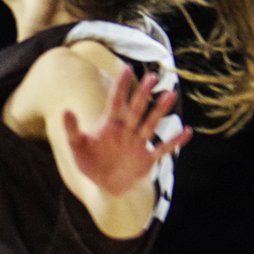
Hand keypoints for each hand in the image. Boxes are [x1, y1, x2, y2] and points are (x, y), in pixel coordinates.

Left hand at [60, 66, 189, 195]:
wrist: (105, 186)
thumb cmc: (91, 163)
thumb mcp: (77, 147)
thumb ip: (72, 130)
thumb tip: (65, 110)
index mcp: (110, 125)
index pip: (116, 101)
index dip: (121, 86)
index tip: (127, 68)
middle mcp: (127, 130)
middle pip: (136, 109)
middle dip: (143, 94)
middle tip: (153, 76)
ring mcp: (138, 143)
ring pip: (151, 123)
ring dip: (160, 110)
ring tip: (170, 95)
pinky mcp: (147, 158)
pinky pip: (163, 149)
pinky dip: (175, 141)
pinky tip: (188, 131)